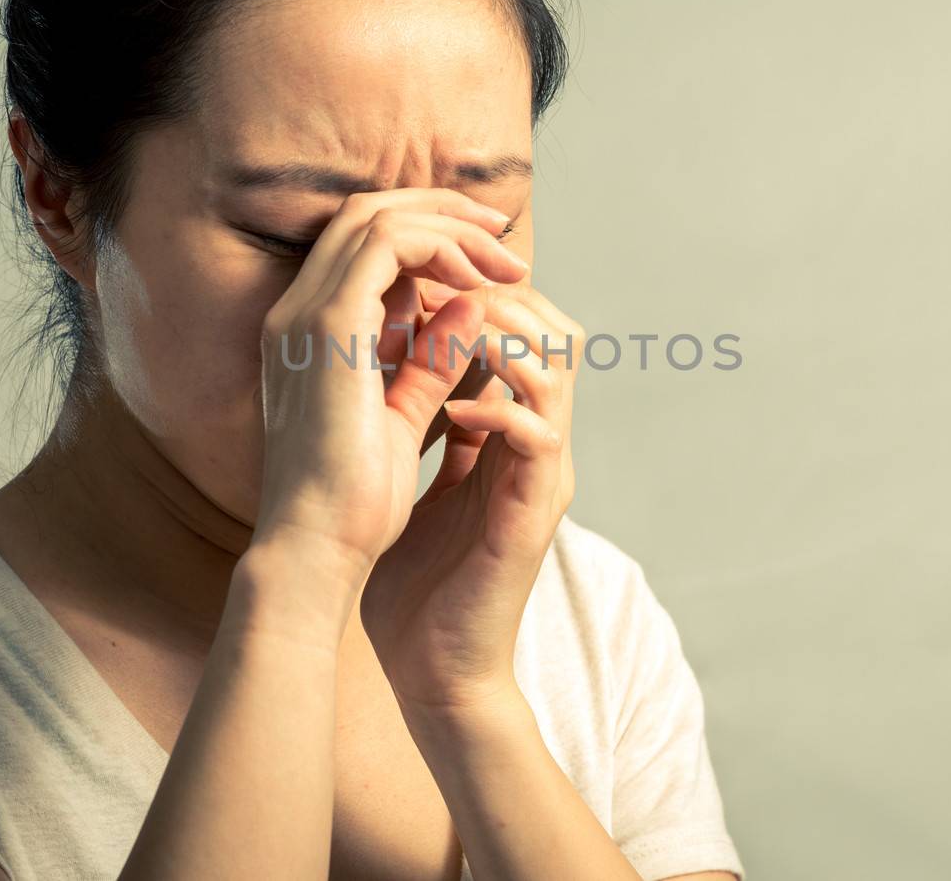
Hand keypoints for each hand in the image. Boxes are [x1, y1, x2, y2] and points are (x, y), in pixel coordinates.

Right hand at [251, 189, 529, 589]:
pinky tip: (479, 283)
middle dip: (442, 213)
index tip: (487, 259)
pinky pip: (388, 246)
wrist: (320, 547)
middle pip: (365, 213)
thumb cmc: (355, 500)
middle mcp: (294, 312)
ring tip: (503, 260)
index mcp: (305, 332)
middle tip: (502, 234)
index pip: (361, 243)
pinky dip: (441, 249)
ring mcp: (304, 315)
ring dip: (449, 227)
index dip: (428, 233)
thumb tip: (467, 307)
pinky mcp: (328, 327)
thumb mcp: (402, 411)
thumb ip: (427, 358)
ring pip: (376, 217)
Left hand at [359, 281, 581, 713]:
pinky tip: (450, 409)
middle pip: (555, 329)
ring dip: (499, 337)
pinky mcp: (533, 512)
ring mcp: (541, 473)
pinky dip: (496, 406)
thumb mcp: (409, 466)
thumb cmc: (411, 573)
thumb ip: (416, 402)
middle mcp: (535, 441)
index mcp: (508, 426)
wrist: (430, 665)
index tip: (415, 286)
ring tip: (443, 335)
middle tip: (435, 293)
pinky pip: (538, 435)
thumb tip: (394, 336)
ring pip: (556, 367)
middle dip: (495, 296)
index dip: (477, 291)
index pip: (521, 327)